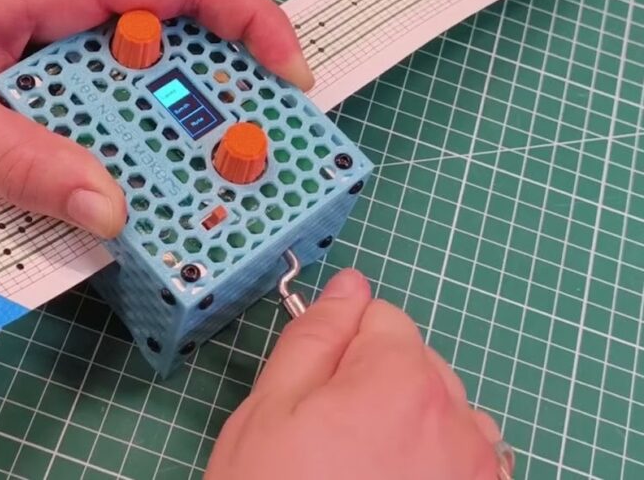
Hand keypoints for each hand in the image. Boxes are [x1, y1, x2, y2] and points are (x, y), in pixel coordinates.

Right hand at [206, 269, 509, 479]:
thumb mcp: (270, 411)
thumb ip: (315, 338)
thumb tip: (346, 287)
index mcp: (400, 381)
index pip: (380, 317)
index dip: (339, 346)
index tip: (315, 386)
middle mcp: (456, 419)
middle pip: (417, 362)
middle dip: (375, 382)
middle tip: (327, 436)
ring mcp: (479, 468)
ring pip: (445, 409)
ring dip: (411, 421)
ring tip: (360, 470)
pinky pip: (467, 456)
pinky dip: (436, 462)